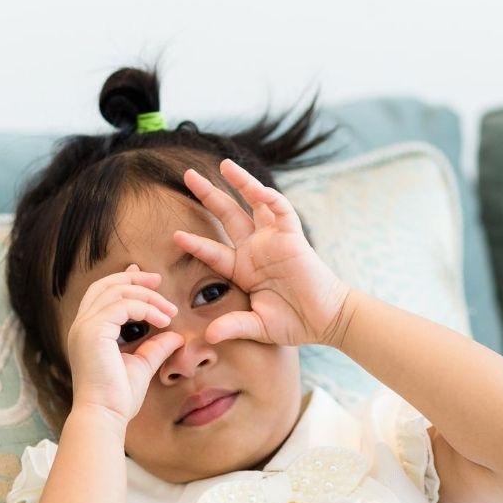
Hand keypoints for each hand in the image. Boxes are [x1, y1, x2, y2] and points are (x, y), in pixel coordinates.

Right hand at [66, 265, 185, 425]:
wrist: (105, 415)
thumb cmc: (118, 397)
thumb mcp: (142, 366)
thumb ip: (155, 348)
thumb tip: (176, 336)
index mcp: (88, 331)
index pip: (102, 294)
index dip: (124, 280)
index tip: (149, 279)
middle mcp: (82, 325)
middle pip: (106, 285)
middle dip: (134, 278)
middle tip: (159, 279)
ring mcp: (85, 326)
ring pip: (117, 292)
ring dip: (147, 296)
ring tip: (170, 310)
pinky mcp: (93, 331)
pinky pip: (123, 306)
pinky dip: (146, 308)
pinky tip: (164, 321)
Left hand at [173, 158, 352, 346]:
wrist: (326, 320)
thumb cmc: (294, 323)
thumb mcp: (257, 325)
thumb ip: (233, 325)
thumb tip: (209, 337)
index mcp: (244, 269)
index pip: (213, 251)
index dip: (195, 243)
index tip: (175, 235)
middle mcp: (256, 249)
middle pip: (227, 216)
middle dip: (208, 196)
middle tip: (187, 176)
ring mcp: (274, 240)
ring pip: (253, 204)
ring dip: (240, 183)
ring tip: (223, 165)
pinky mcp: (293, 236)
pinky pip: (281, 210)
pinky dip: (269, 197)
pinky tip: (255, 188)